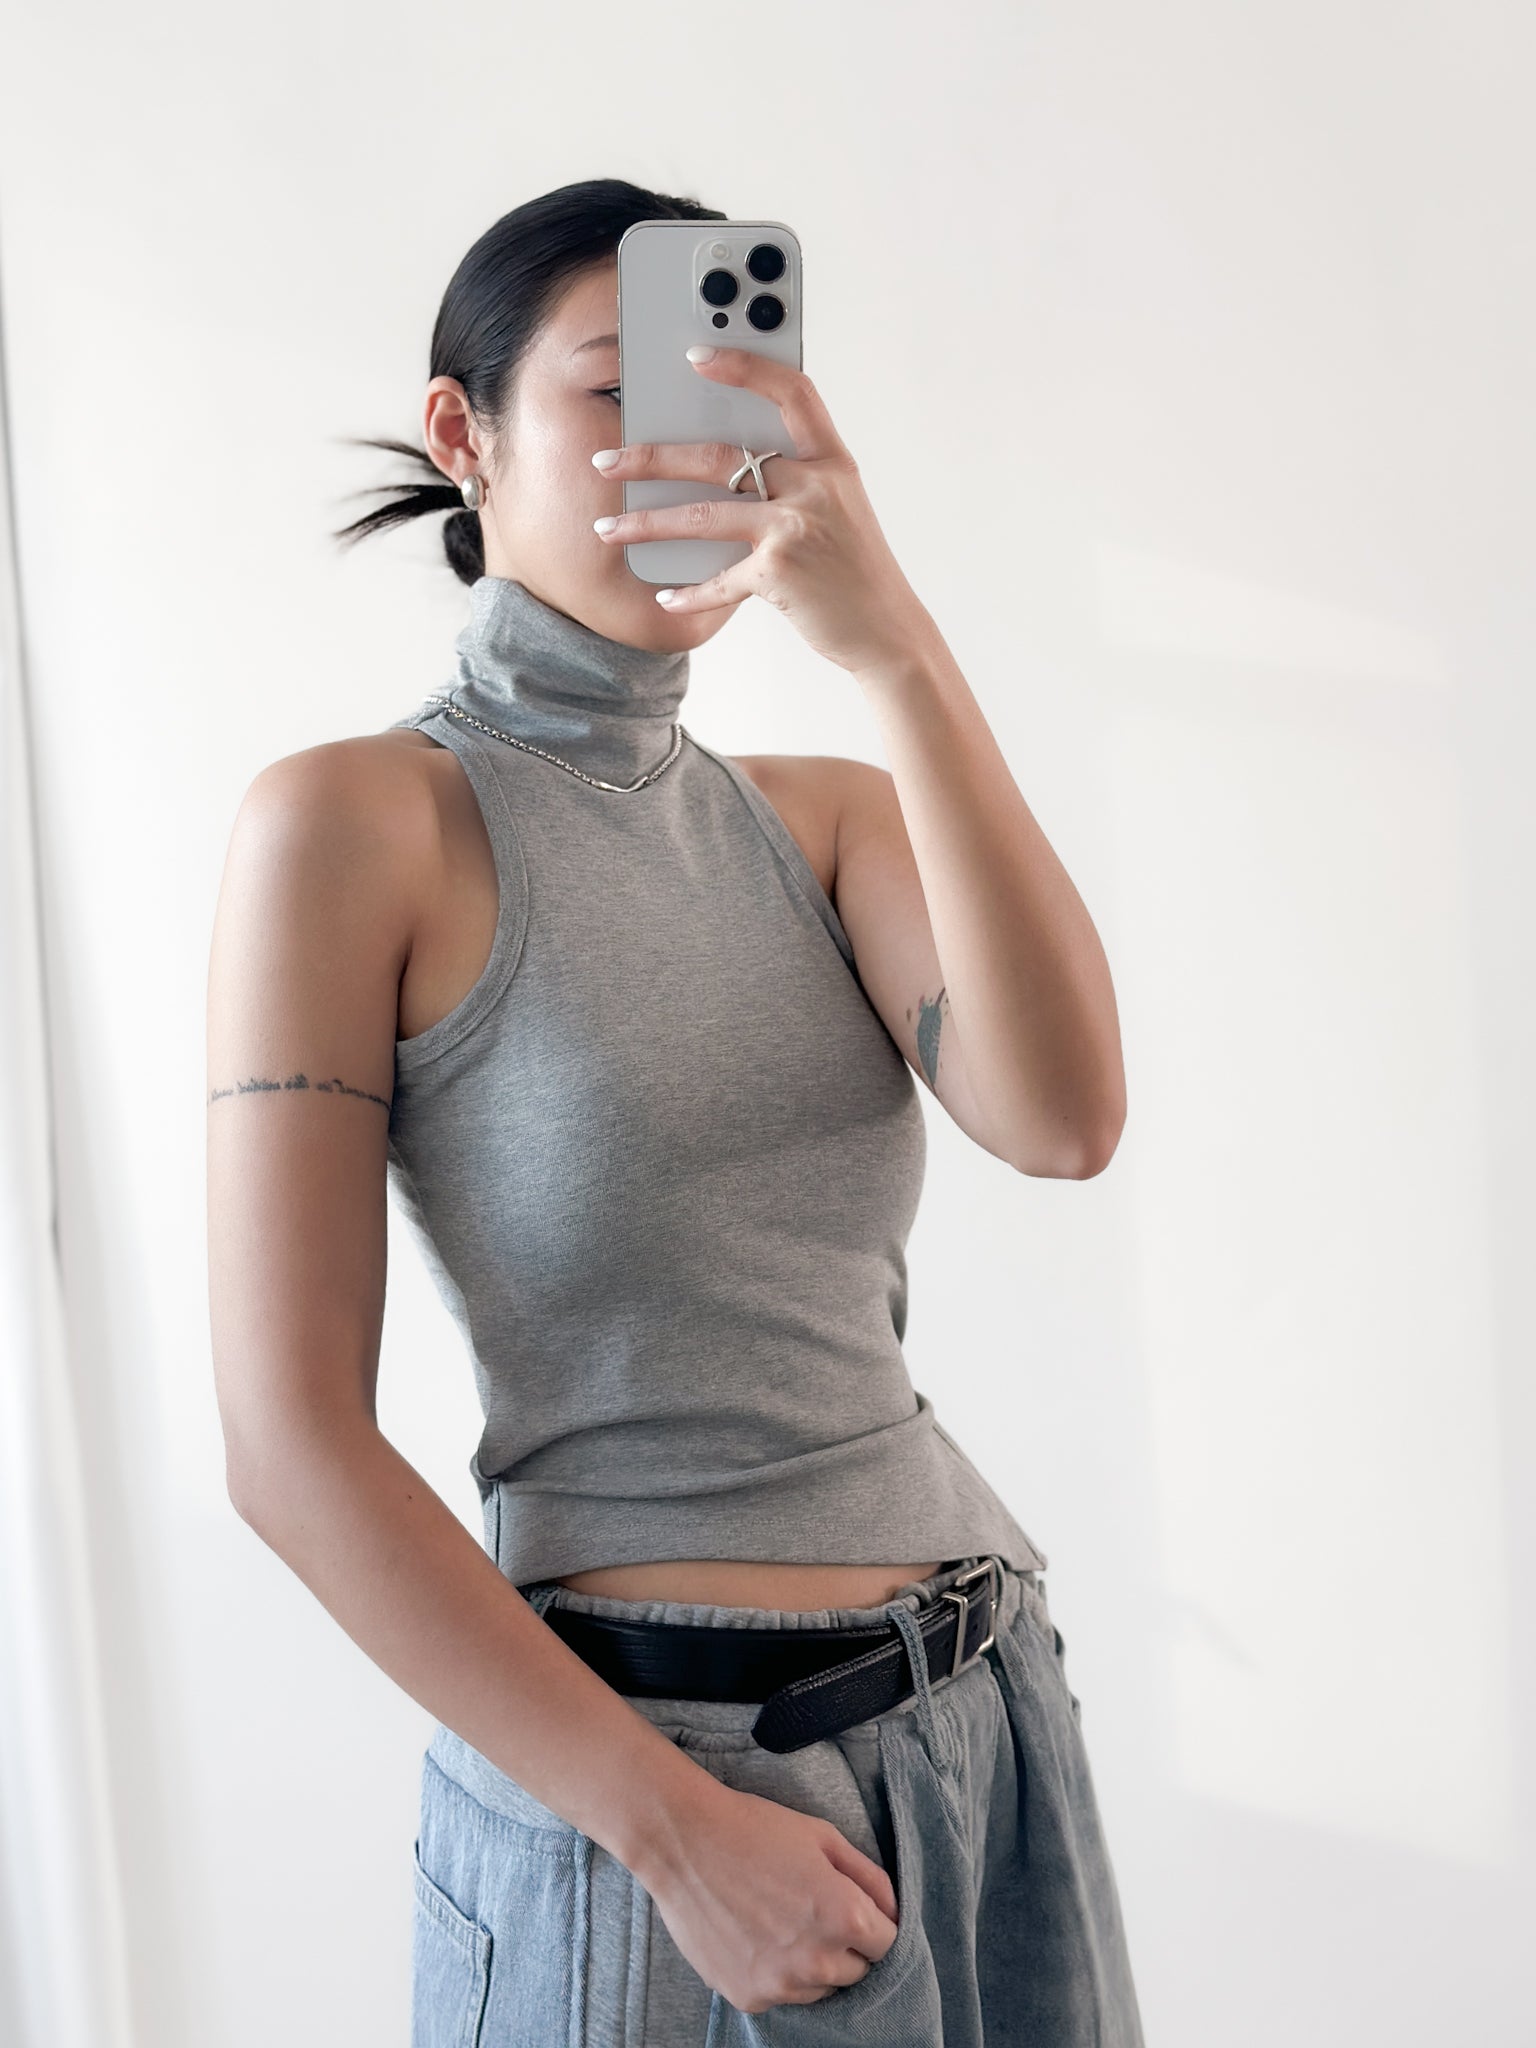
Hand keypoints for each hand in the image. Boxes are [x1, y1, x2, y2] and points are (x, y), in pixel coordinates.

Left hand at [590, 343, 936, 676]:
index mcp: (832, 461)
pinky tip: (663, 596)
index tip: (697, 355)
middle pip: (719, 457)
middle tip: (606, 461)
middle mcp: (815, 487)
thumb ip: (795, 480)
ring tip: (607, 529)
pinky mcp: (780, 574)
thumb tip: (723, 466)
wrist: (888, 632)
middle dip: (651, 458)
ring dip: (646, 524)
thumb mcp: (839, 508)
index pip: (792, 392)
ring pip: (703, 514)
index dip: (745, 367)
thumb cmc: (856, 569)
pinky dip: (688, 593)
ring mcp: (796, 529)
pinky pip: (719, 580)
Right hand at [637, 1775, 899, 2015]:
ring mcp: (781, 1985)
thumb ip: (869, 1877)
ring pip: (820, 1988)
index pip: (887, 1944)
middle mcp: (818, 1963)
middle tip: (815, 1911)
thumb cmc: (757, 1830)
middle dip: (847, 1946)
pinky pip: (782, 1995)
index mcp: (845, 1919)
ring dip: (814, 1964)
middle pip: (856, 1972)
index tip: (854, 1907)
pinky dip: (779, 1974)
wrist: (686, 1842)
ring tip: (784, 1922)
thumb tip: (892, 1910)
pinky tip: (758, 1936)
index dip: (875, 1923)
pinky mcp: (748, 1996)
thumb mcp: (824, 1836)